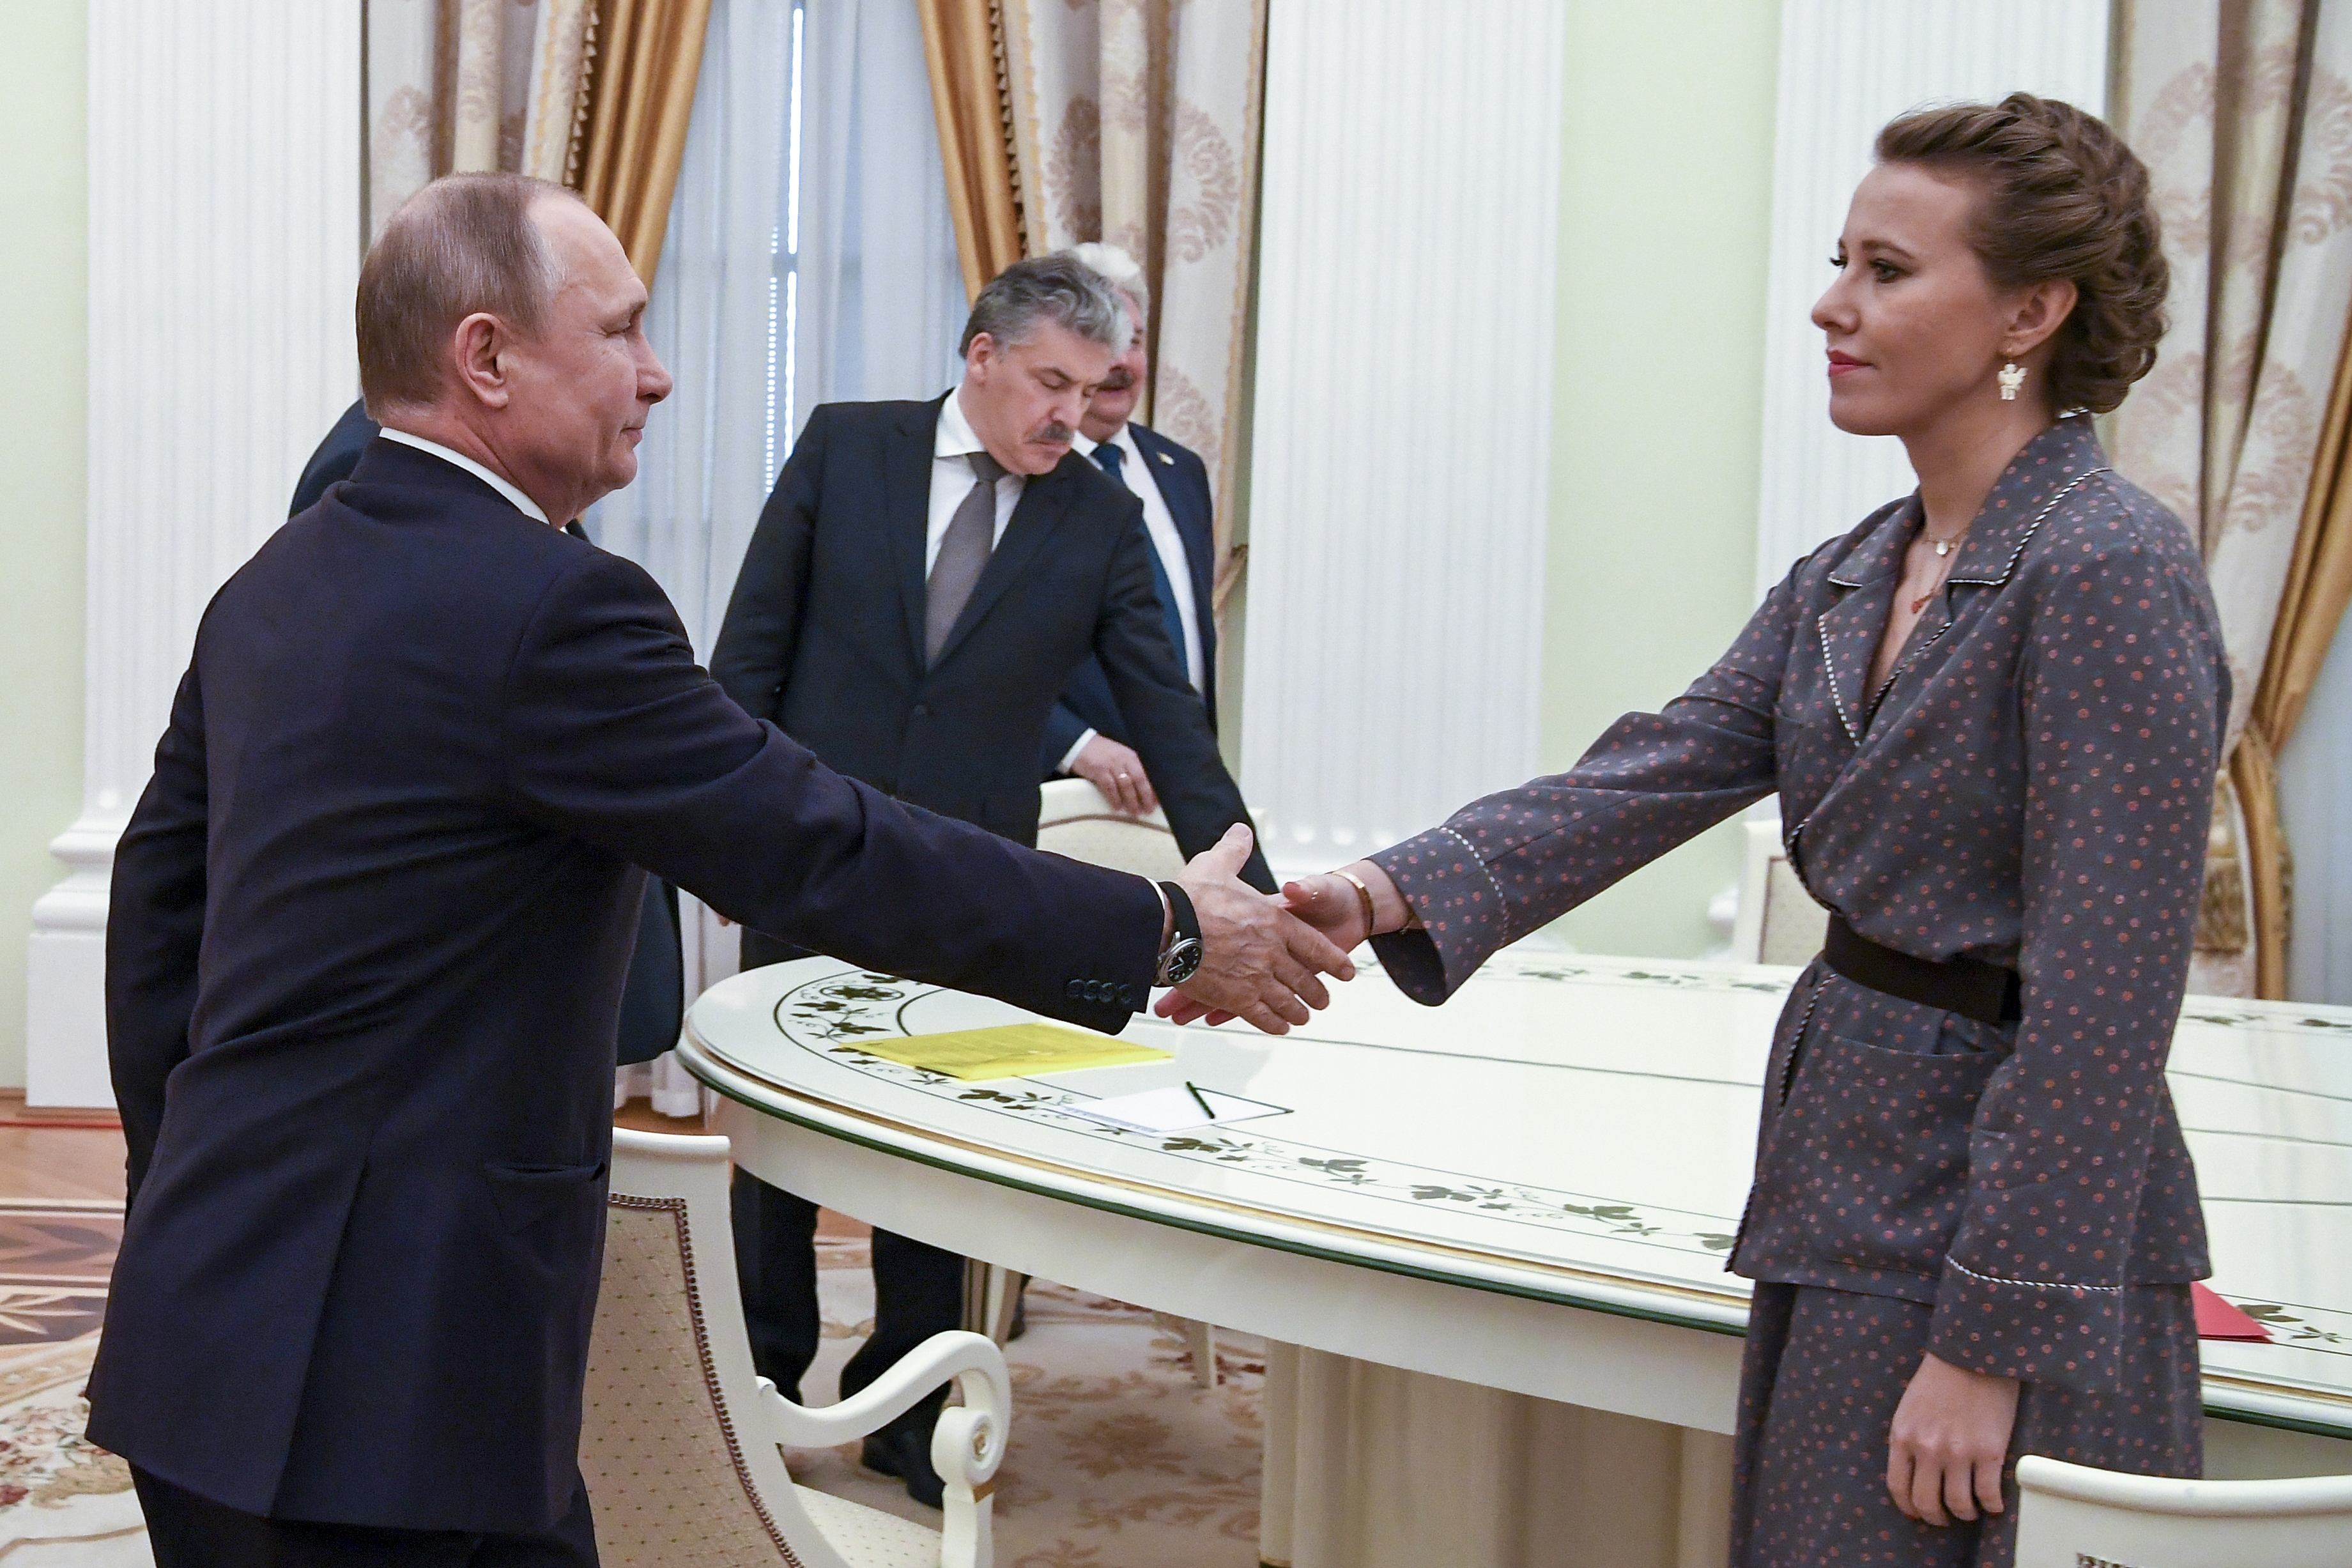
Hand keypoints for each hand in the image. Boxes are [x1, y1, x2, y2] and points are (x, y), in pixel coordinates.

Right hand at [1071, 736, 1156, 815]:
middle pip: (1139, 779)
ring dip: (1131, 800)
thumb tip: (1146, 789)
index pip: (1148, 773)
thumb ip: (1133, 769)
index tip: (1159, 801)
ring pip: (1126, 784)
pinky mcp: (1099, 771)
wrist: (1081, 745)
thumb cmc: (1104, 754)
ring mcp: (1112, 765)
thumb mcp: (1122, 758)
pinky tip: (1117, 807)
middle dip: (1146, 796)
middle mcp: (1124, 760)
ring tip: (1135, 812)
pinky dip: (1114, 798)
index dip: (1154, 787)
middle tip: (1149, 810)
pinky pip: (1109, 786)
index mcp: (1132, 757)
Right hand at [1158, 857, 1403, 1026]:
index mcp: (1276, 921)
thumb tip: (1242, 830)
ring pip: (1289, 1002)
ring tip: (1303, 1017)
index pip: (1317, 946)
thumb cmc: (1192, 895)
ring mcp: (1256, 977)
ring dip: (1298, 1012)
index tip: (1347, 973)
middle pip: (1306, 980)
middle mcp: (1273, 952)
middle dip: (1317, 993)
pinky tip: (1279, 1027)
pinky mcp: (1236, 998)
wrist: (1166, 926)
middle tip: (1323, 1001)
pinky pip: (1264, 1017)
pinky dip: (1275, 1024)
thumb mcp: (1219, 864)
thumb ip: (1235, 848)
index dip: (1334, 961)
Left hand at [1886, 1352, 2018, 1526]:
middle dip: (1935, 1517)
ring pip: (1958, 1504)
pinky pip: (1988, 1495)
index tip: (1918, 1513)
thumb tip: (1913, 1471)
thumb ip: (1909, 1439)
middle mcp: (1927, 1449)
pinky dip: (1992, 1506)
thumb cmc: (1940, 1378)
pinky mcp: (1989, 1452)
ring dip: (1965, 1513)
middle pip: (1926, 1502)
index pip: (1898, 1487)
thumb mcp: (1909, 1409)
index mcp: (1902, 1436)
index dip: (1909, 1507)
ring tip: (1971, 1509)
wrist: (1972, 1354)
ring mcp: (1958, 1453)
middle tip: (1945, 1518)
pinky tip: (1994, 1503)